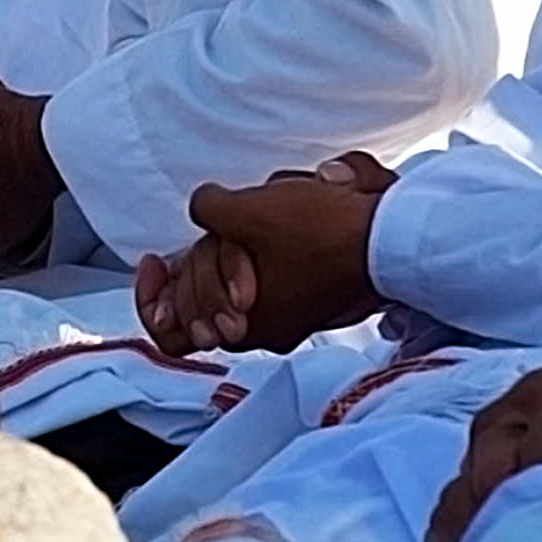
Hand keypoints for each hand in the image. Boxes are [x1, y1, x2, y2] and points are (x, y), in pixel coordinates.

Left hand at [134, 154, 393, 356]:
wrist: (390, 239)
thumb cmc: (322, 232)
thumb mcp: (247, 209)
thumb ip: (208, 208)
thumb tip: (203, 207)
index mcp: (240, 327)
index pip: (170, 333)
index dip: (150, 294)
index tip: (154, 258)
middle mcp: (261, 332)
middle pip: (196, 303)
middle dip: (196, 260)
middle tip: (214, 231)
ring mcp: (287, 317)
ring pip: (230, 288)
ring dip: (228, 251)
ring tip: (247, 220)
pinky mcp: (311, 298)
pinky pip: (263, 278)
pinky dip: (254, 252)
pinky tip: (268, 221)